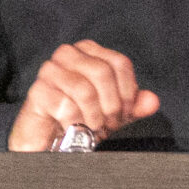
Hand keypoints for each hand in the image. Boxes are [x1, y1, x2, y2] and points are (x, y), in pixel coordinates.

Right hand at [8, 41, 160, 150]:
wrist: (50, 138)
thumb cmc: (82, 118)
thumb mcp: (115, 112)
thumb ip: (134, 105)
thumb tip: (152, 101)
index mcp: (89, 51)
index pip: (120, 63)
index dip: (127, 92)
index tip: (125, 113)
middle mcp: (68, 54)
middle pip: (102, 72)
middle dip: (111, 105)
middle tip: (109, 124)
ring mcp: (50, 71)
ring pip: (84, 89)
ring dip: (93, 116)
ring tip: (93, 128)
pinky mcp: (37, 91)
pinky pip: (64, 106)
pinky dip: (75, 123)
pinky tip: (74, 129)